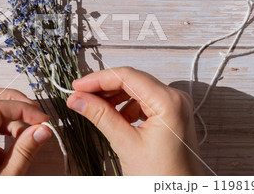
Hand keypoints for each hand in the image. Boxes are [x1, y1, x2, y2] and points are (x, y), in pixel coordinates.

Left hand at [0, 88, 51, 175]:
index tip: (44, 120)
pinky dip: (0, 133)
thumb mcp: (7, 183)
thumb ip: (24, 152)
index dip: (23, 108)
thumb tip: (43, 128)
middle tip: (33, 113)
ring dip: (7, 116)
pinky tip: (11, 155)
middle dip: (10, 100)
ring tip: (26, 136)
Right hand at [66, 67, 203, 175]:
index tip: (77, 86)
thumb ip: (100, 116)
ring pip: (136, 89)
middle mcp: (176, 98)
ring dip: (113, 96)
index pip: (127, 76)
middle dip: (104, 87)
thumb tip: (78, 99)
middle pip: (132, 80)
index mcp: (169, 101)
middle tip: (80, 96)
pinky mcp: (171, 114)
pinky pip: (144, 101)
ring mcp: (175, 105)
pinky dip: (125, 106)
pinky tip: (112, 116)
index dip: (98, 79)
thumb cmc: (162, 177)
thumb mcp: (126, 144)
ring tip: (93, 107)